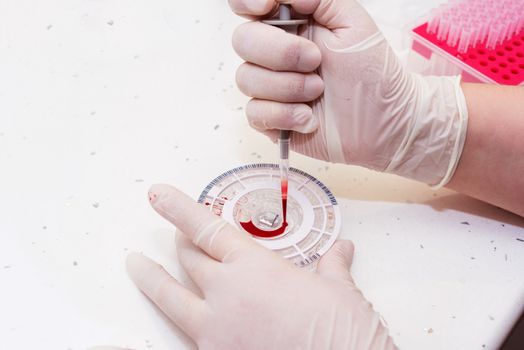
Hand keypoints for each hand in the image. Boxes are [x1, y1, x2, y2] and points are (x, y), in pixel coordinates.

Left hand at [125, 184, 396, 348]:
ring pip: (171, 297)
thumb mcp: (339, 291)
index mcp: (254, 268)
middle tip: (176, 235)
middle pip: (189, 259)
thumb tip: (341, 252)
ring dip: (151, 278)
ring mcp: (215, 330)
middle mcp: (227, 294)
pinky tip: (168, 323)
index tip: (159, 195)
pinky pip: (184, 336)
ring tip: (136, 265)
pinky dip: (176, 324)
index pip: (206, 228)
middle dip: (181, 242)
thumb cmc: (342, 332)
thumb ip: (332, 266)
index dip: (179, 208)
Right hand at [230, 0, 467, 186]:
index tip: (266, 7)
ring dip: (287, 87)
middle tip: (315, 61)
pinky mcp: (272, 119)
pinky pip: (254, 113)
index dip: (246, 2)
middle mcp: (275, 54)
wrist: (385, 122)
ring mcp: (271, 88)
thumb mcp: (354, 23)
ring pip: (246, 79)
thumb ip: (319, 0)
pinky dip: (283, 115)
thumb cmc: (373, 72)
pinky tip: (309, 118)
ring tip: (319, 91)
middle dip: (280, 52)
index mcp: (291, 25)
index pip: (246, 6)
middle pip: (243, 41)